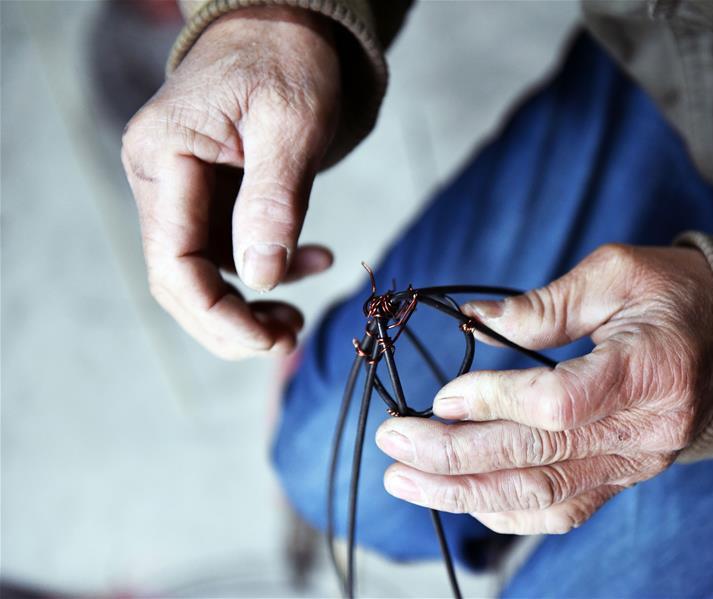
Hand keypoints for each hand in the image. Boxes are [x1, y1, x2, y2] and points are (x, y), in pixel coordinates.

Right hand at [121, 7, 339, 358]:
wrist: (284, 25)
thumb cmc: (288, 59)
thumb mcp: (293, 123)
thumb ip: (275, 199)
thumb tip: (262, 276)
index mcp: (163, 156)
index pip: (173, 263)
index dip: (218, 317)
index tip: (270, 342)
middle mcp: (158, 176)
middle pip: (178, 279)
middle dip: (230, 323)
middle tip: (288, 341)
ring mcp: (178, 187)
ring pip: (202, 272)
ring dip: (250, 304)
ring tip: (300, 317)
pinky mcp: (205, 193)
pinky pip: (227, 247)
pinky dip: (269, 267)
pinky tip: (315, 260)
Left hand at [375, 244, 712, 533]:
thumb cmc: (677, 296)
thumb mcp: (617, 273)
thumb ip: (545, 304)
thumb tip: (475, 324)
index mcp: (650, 370)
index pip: (558, 405)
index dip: (493, 401)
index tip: (443, 395)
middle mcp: (645, 431)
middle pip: (537, 458)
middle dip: (454, 455)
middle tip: (393, 442)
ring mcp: (635, 463)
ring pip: (542, 496)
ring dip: (465, 492)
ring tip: (406, 478)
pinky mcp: (624, 477)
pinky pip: (561, 510)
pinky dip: (506, 510)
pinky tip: (460, 496)